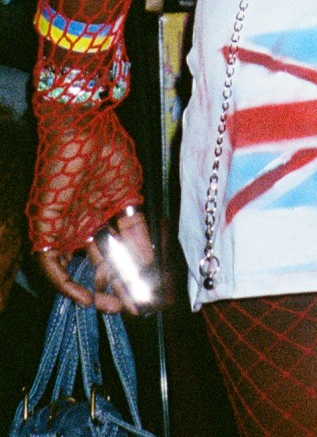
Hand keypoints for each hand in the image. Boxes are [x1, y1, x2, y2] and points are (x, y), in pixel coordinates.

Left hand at [30, 103, 149, 308]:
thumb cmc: (108, 152)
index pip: (120, 251)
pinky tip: (85, 297)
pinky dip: (65, 284)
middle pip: (100, 265)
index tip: (148, 292)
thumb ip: (137, 229)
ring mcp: (67, 227)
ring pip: (77, 269)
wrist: (82, 128)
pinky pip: (51, 263)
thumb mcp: (130, 194)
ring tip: (113, 307)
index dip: (134, 273)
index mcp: (107, 214)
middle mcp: (86, 224)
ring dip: (94, 291)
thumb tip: (148, 262)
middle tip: (133, 308)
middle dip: (117, 288)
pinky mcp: (48, 226)